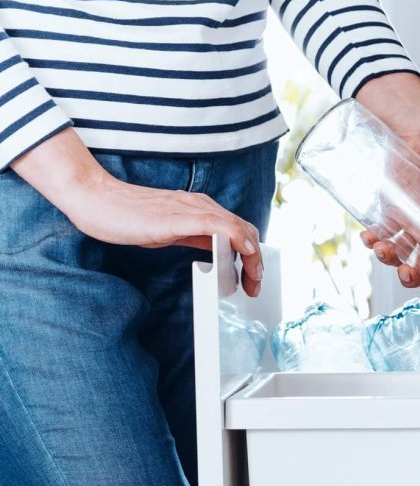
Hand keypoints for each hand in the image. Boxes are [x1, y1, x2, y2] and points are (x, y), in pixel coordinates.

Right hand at [12, 128, 263, 296]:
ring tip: (253, 280)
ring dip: (252, 256)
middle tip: (256, 285)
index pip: (239, 228)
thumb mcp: (172, 231)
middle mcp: (200, 205)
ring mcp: (190, 208)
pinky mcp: (178, 215)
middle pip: (245, 229)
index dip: (253, 254)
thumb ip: (197, 238)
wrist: (96, 200)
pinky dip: (236, 237)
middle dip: (256, 260)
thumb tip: (220, 252)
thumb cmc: (128, 216)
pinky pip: (216, 224)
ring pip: (237, 227)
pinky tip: (244, 253)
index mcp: (200, 209)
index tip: (253, 278)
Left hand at [355, 72, 419, 307]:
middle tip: (403, 270)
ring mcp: (410, 222)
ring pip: (401, 254)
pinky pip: (382, 234)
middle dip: (412, 277)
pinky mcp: (390, 210)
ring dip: (389, 259)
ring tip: (381, 248)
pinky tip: (368, 235)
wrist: (409, 125)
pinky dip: (373, 240)